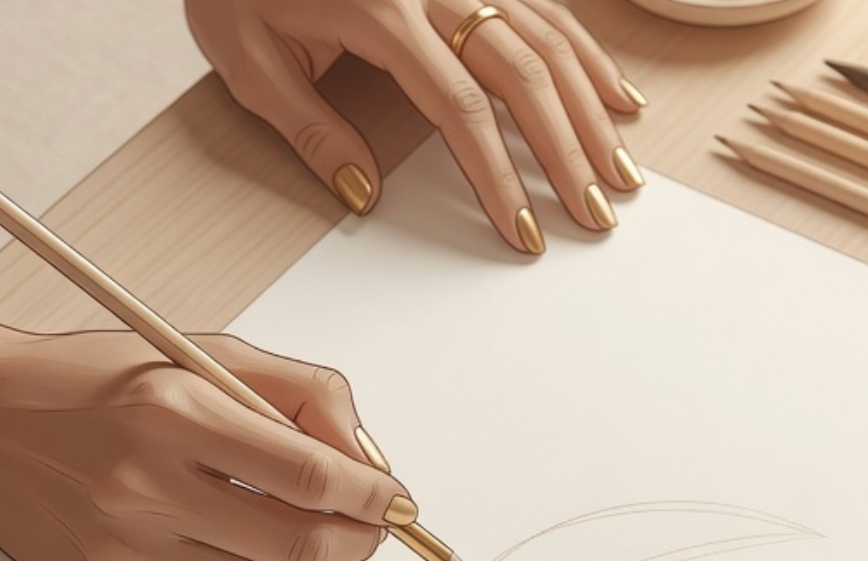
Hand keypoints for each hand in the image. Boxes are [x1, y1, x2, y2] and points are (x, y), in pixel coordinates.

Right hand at [0, 330, 412, 560]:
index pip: (307, 473)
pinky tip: (255, 550)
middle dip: (360, 540)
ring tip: (318, 535)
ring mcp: (125, 548)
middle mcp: (144, 486)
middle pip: (298, 543)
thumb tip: (367, 459)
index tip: (397, 498)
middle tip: (374, 525)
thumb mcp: (199, 351)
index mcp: (171, 410)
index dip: (372, 493)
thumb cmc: (94, 380)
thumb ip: (298, 393)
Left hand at [184, 0, 646, 252]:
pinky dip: (586, 55)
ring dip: (592, 110)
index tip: (521, 231)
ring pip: (548, 40)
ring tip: (621, 171)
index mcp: (384, 12)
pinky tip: (616, 96)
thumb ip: (308, 127)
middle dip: (568, 152)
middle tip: (597, 214)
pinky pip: (545, 9)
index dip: (498, 176)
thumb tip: (362, 193)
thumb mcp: (247, 57)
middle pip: (525, 74)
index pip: (461, 109)